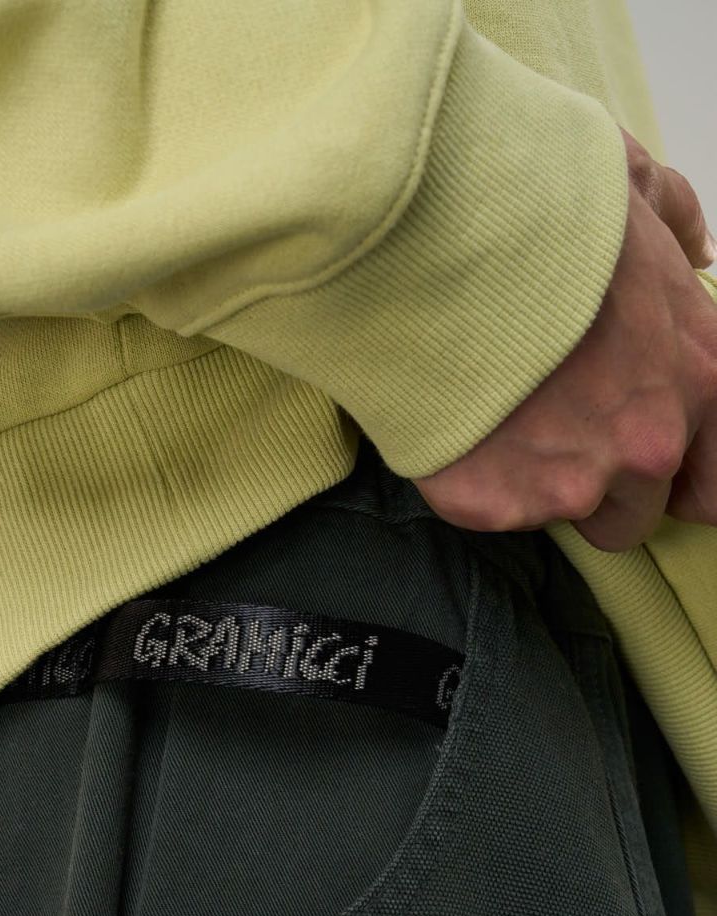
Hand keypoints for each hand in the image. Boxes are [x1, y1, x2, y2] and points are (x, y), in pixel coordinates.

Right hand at [409, 126, 716, 550]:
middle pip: (632, 513)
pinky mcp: (498, 503)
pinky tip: (454, 417)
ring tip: (493, 412)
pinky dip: (468, 477)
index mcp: (701, 377)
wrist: (440, 241)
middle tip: (545, 421)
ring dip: (530, 479)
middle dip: (595, 479)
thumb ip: (677, 221)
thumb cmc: (539, 206)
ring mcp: (573, 483)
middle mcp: (650, 444)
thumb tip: (698, 245)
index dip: (678, 476)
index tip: (636, 456)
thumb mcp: (632, 186)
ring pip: (558, 513)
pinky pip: (487, 508)